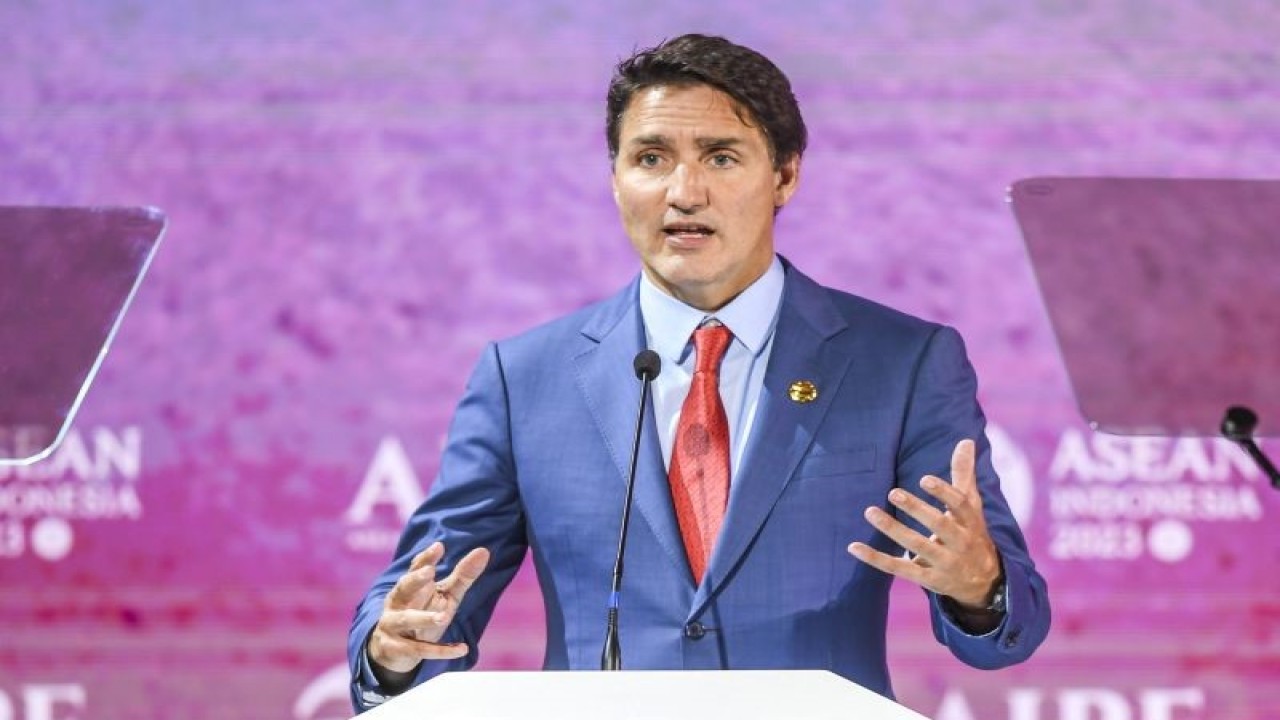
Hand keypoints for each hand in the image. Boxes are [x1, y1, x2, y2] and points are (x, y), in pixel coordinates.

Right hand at [368, 542, 490, 678]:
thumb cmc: (423, 613)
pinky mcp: (395, 648)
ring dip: (424, 618)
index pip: (416, 567)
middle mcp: (397, 602)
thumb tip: (484, 551)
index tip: (439, 546)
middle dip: (415, 580)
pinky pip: (418, 650)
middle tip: (430, 572)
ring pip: (407, 620)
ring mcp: (393, 625)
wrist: (394, 652)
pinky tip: (462, 649)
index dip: (426, 557)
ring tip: (443, 617)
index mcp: (409, 585)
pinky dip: (440, 651)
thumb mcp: (445, 595)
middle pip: (403, 588)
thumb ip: (462, 576)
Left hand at [847, 439, 1001, 608]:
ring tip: (870, 511)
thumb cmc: (971, 533)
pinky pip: (898, 569)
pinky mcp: (927, 579)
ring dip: (892, 529)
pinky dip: (875, 559)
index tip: (924, 479)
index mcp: (970, 522)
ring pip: (916, 546)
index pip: (960, 506)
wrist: (984, 582)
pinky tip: (853, 546)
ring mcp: (943, 563)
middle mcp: (959, 543)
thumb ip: (963, 474)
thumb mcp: (971, 506)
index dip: (944, 493)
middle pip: (939, 526)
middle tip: (894, 493)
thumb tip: (965, 440)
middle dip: (917, 510)